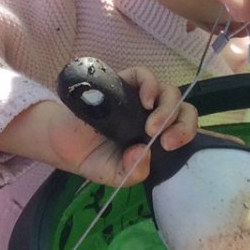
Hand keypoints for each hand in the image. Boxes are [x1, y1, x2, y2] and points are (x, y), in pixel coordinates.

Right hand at [0, 65, 197, 186]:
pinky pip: (143, 75)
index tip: (170, 146)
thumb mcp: (115, 175)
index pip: (184, 129)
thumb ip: (132, 171)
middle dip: (182, 123)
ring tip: (151, 126)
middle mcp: (153, 115)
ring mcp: (138, 97)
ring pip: (168, 92)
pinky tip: (145, 100)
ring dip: (167, 108)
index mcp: (158, 137)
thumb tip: (142, 153)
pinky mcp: (122, 82)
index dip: (186, 133)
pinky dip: (150, 84)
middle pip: (183, 109)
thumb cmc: (93, 157)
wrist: (63, 143)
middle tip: (166, 140)